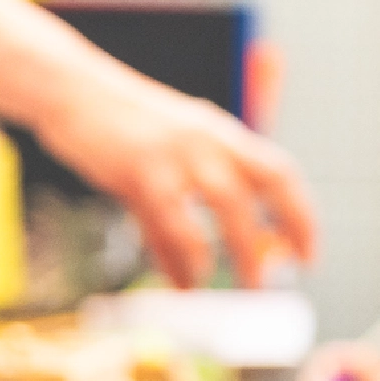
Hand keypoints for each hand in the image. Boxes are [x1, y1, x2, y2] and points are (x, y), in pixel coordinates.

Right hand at [28, 72, 317, 288]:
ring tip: (245, 289)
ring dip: (242, 252)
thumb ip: (179, 214)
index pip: (279, 172)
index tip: (308, 255)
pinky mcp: (141, 170)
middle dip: (277, 238)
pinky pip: (175, 223)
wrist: (71, 90)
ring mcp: (176, 153)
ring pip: (229, 206)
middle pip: (264, 188)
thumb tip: (188, 274)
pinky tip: (188, 283)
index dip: (300, 215)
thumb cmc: (118, 128)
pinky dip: (187, 259)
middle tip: (274, 282)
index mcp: (221, 133)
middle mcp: (208, 139)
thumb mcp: (162, 159)